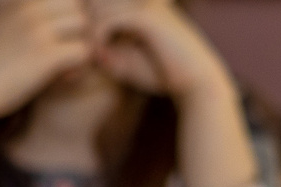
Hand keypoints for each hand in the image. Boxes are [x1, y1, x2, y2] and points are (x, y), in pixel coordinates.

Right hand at [0, 0, 92, 119]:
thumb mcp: (2, 25)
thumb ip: (25, 18)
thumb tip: (55, 20)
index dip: (68, 17)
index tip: (60, 39)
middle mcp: (29, 7)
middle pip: (78, 8)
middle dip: (80, 31)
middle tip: (69, 53)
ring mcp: (38, 28)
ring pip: (85, 27)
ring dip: (82, 47)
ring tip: (67, 66)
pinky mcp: (45, 53)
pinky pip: (83, 52)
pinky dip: (79, 67)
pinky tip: (64, 78)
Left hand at [88, 0, 233, 102]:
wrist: (199, 84)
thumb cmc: (169, 77)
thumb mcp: (133, 64)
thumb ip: (111, 54)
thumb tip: (90, 51)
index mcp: (143, 6)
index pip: (104, 1)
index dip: (90, 20)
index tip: (87, 46)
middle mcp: (144, 1)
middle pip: (97, 1)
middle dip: (84, 23)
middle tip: (81, 50)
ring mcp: (146, 7)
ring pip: (99, 8)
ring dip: (88, 31)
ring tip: (88, 53)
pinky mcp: (146, 19)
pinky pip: (108, 21)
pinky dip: (99, 38)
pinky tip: (99, 55)